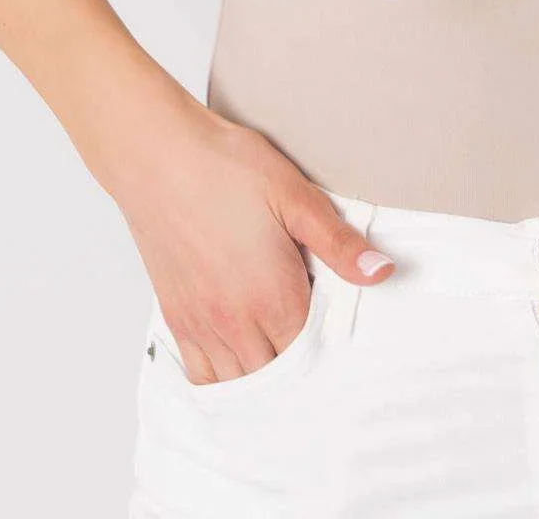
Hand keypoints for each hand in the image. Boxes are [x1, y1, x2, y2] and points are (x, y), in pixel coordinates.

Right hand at [115, 103, 394, 382]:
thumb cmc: (225, 167)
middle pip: (277, 375)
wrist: (158, 156)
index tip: (339, 330)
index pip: (311, 352)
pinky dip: (222, 382)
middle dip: (300, 366)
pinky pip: (200, 376)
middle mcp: (235, 321)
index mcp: (272, 295)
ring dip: (263, 376)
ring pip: (240, 383)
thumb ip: (337, 242)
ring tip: (281, 353)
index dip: (330, 345)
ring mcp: (202, 324)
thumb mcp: (294, 195)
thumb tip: (381, 272)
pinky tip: (238, 363)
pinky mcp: (176, 317)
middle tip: (315, 342)